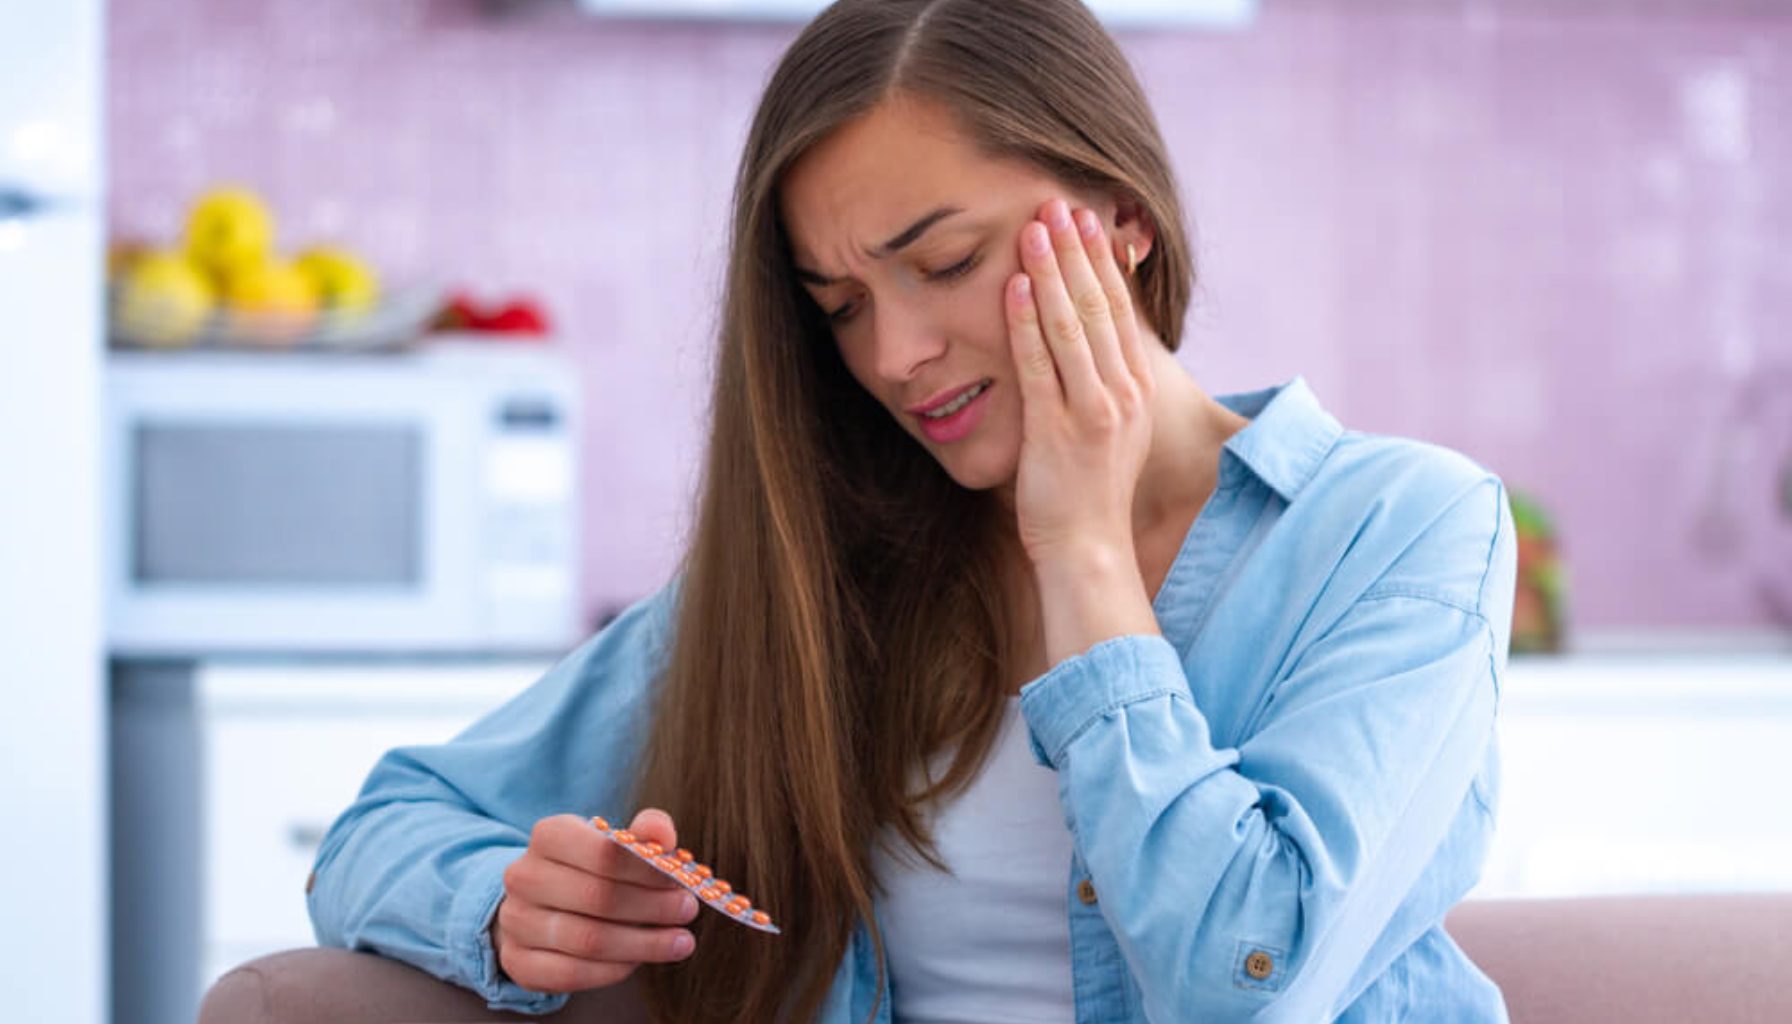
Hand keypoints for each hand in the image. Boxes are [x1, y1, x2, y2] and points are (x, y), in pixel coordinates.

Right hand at [491, 808, 697, 993]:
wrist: (540, 904)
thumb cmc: (589, 869)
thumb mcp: (615, 842)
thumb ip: (645, 834)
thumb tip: (662, 835)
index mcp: (549, 835)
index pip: (604, 853)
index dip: (648, 871)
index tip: (682, 882)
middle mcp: (524, 876)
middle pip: (598, 897)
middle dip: (652, 908)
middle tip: (688, 912)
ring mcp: (515, 920)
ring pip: (587, 939)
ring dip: (643, 944)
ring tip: (680, 941)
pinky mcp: (518, 960)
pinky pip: (571, 973)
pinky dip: (613, 970)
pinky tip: (639, 962)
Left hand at [1004, 198, 1155, 568]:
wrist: (1087, 548)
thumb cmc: (1087, 489)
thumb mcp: (1110, 426)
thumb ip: (1102, 379)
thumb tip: (1087, 336)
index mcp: (1136, 388)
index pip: (1121, 309)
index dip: (1103, 260)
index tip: (1087, 218)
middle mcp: (1122, 393)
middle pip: (1100, 305)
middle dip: (1078, 250)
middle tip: (1057, 202)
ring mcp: (1092, 411)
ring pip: (1072, 325)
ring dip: (1053, 271)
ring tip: (1035, 226)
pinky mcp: (1057, 431)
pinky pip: (1041, 365)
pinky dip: (1027, 322)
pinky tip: (1016, 285)